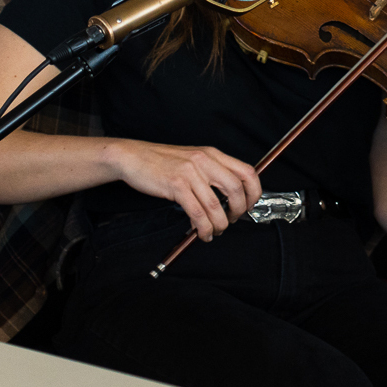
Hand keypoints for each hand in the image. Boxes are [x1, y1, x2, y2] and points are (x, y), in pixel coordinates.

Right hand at [108, 140, 261, 241]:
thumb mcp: (194, 160)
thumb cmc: (162, 161)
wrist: (132, 156)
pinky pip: (197, 212)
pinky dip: (203, 227)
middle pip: (236, 189)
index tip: (249, 206)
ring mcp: (191, 172)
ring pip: (216, 205)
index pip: (247, 172)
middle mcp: (205, 160)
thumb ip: (212, 174)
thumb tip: (228, 199)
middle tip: (232, 220)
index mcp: (213, 154)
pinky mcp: (176, 185)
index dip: (254, 192)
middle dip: (238, 211)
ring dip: (220, 224)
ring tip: (215, 231)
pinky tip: (202, 232)